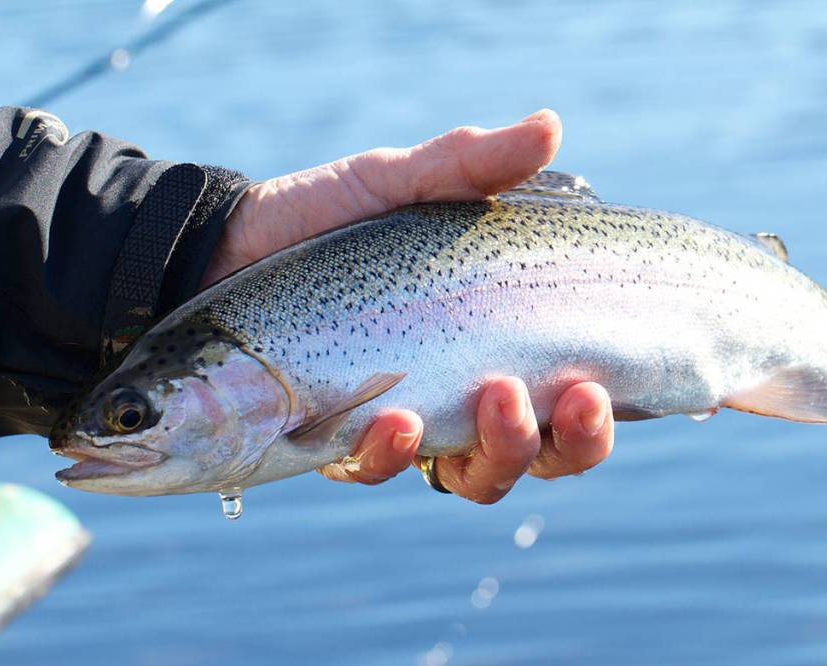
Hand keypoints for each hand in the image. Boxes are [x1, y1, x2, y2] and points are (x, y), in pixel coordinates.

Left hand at [205, 110, 614, 502]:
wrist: (226, 244)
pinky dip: (390, 456)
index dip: (597, 414)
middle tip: (571, 397)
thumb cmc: (327, 216)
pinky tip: (392, 420)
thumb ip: (470, 164)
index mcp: (495, 342)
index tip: (601, 383)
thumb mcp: (400, 181)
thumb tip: (552, 126)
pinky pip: (375, 470)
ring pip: (475, 478)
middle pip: (541, 455)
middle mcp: (462, 395)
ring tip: (495, 400)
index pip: (570, 399)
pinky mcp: (339, 438)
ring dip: (500, 454)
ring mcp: (406, 423)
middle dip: (568, 443)